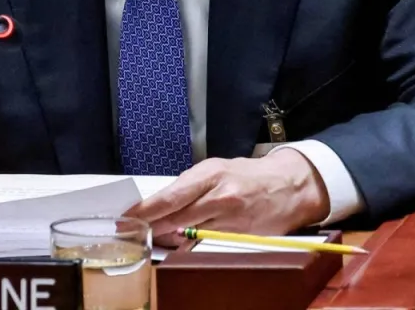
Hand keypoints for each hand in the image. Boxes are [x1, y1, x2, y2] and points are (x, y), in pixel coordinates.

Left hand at [124, 150, 329, 246]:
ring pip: (189, 235)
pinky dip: (190, 245)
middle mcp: (220, 196)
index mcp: (210, 174)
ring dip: (169, 238)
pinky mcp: (240, 236)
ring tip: (155, 235)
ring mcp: (231, 219)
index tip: (126, 218)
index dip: (144, 211)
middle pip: (175, 219)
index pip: (169, 197)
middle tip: (132, 231)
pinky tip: (181, 243)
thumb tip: (159, 206)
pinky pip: (206, 244)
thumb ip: (188, 188)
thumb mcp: (215, 170)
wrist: (288, 185)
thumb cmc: (246, 175)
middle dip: (151, 227)